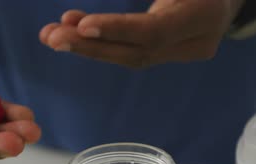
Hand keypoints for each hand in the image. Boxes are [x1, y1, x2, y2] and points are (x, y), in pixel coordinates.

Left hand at [40, 0, 243, 67]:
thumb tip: (87, 18)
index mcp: (205, 14)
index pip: (156, 31)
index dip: (117, 30)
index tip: (79, 25)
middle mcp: (199, 40)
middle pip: (138, 52)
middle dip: (91, 46)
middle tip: (50, 37)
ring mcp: (188, 50)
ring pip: (133, 56)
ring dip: (90, 47)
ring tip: (51, 36)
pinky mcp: (176, 51)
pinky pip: (135, 51)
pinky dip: (104, 43)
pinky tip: (74, 32)